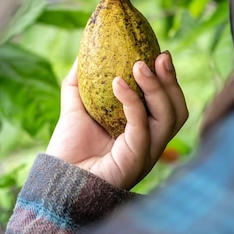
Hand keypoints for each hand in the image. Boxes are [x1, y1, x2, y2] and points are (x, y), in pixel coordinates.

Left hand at [46, 51, 187, 189]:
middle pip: (177, 111)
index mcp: (145, 132)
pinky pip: (142, 126)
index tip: (161, 53)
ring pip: (168, 117)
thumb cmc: (69, 150)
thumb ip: (81, 83)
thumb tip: (83, 54)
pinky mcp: (135, 159)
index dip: (169, 80)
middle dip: (172, 81)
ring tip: (139, 65)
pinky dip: (133, 102)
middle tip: (161, 56)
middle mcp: (152, 143)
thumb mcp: (76, 109)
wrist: (55, 179)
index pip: (169, 105)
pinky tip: (118, 83)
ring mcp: (147, 153)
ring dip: (156, 87)